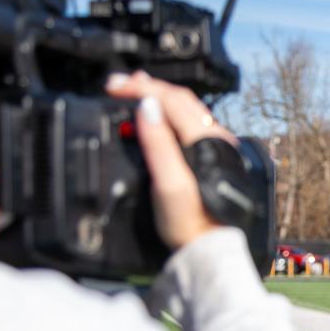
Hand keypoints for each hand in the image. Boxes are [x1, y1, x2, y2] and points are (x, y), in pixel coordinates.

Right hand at [105, 70, 236, 249]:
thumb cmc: (190, 221)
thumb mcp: (168, 183)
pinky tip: (158, 114)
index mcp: (205, 140)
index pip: (169, 99)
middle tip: (118, 84)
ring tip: (136, 89)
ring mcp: (216, 146)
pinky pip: (190, 121)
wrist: (208, 246)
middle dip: (147, 87)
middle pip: (179, 98)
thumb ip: (158, 144)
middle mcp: (216, 137)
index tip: (112, 87)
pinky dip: (170, 110)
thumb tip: (147, 107)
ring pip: (186, 107)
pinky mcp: (212, 156)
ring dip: (159, 95)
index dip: (139, 88)